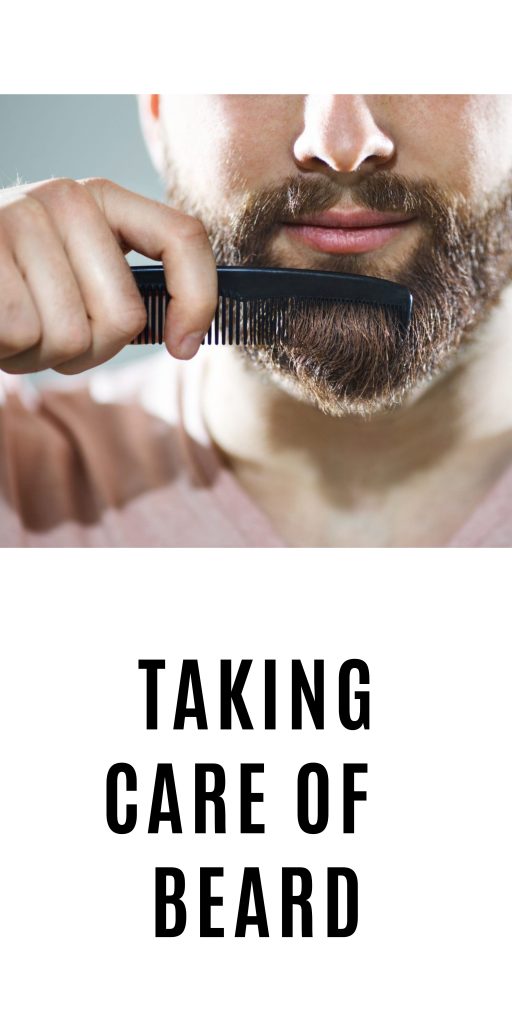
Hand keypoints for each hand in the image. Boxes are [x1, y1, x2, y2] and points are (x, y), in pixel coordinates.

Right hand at [0, 177, 217, 372]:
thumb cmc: (14, 287)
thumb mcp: (74, 275)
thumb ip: (124, 290)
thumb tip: (186, 339)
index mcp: (101, 201)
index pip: (183, 237)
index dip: (198, 300)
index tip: (183, 347)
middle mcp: (65, 200)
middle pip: (124, 318)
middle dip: (90, 351)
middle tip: (50, 334)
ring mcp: (19, 220)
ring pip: (71, 337)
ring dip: (41, 356)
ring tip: (15, 327)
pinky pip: (24, 336)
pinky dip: (8, 352)